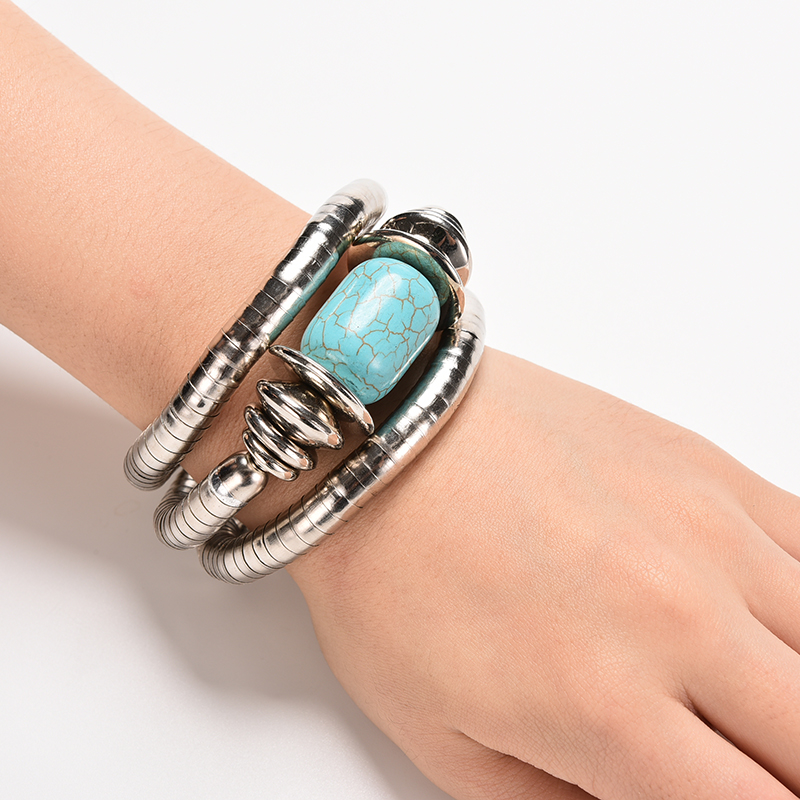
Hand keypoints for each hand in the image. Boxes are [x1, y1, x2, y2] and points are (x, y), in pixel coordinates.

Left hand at [289, 347, 799, 798]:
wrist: (385, 435)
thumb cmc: (388, 572)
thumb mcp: (440, 739)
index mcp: (604, 710)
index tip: (725, 787)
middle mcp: (677, 621)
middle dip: (780, 763)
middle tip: (735, 750)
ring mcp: (704, 532)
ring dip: (790, 688)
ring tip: (747, 691)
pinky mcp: (704, 467)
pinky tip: (768, 620)